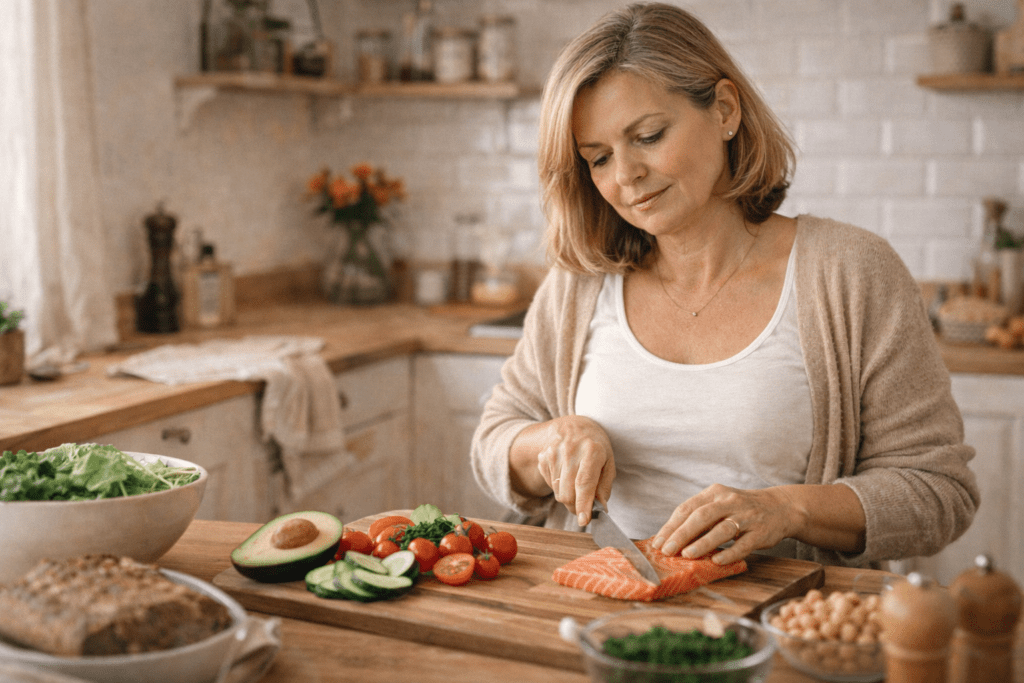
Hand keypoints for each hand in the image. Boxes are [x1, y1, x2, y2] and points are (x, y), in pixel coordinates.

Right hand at [534, 415, 615, 526]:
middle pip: (568, 493)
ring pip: (558, 492)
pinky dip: (558, 486)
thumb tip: (600, 507)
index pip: (585, 483)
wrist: (571, 424)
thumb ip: (605, 485)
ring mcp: (553, 453)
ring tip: (575, 482)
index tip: (584, 521)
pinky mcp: (543, 457)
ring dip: (568, 496)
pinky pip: (549, 485)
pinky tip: (565, 473)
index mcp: (592, 450)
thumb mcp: (609, 460)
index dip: (584, 504)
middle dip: (576, 506)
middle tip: (583, 506)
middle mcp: (570, 451)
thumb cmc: (595, 445)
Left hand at [651, 484, 801, 564]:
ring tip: (687, 555)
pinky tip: (717, 561)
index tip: (658, 542)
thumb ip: (698, 517)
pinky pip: (744, 543)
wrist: (780, 507)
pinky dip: (730, 552)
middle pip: (702, 516)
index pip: (687, 508)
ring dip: (703, 543)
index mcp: (714, 493)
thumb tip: (671, 538)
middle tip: (667, 550)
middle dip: (682, 534)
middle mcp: (730, 501)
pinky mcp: (761, 532)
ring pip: (722, 529)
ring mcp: (747, 516)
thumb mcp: (719, 504)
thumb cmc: (740, 509)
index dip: (671, 526)